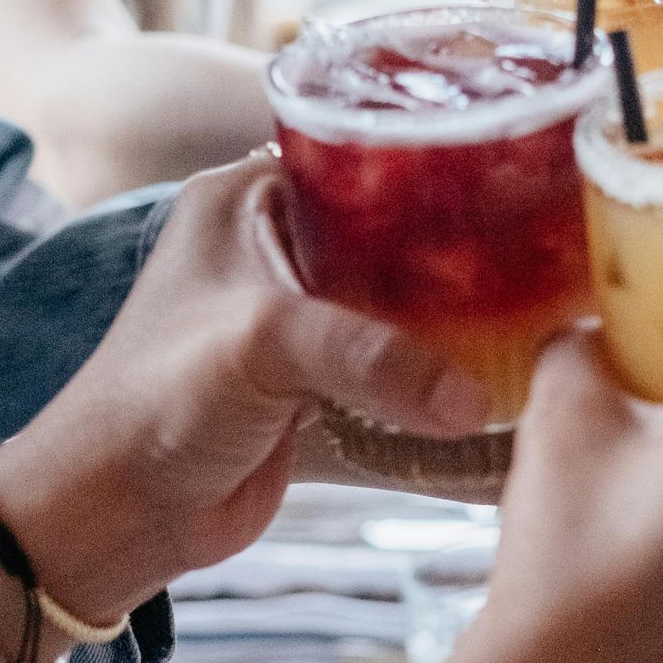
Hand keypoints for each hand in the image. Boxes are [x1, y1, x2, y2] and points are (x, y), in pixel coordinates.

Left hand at [0, 157, 492, 621]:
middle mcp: (275, 242)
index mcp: (247, 197)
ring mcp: (300, 312)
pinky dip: (439, 363)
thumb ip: (370, 355)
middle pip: (394, 222)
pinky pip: (398, 355)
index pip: (359, 149)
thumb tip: (473, 399)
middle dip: (461, 237)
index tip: (514, 160)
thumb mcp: (263, 346)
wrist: (117, 514)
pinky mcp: (320, 377)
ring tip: (541, 298)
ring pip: (402, 291)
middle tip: (544, 238)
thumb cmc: (156, 403)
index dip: (433, 153)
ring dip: (456, 306)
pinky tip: (499, 363)